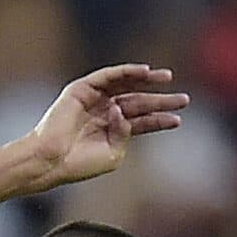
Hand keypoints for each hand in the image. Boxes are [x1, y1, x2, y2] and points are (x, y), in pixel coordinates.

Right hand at [20, 64, 186, 193]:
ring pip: (127, 86)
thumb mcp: (112, 154)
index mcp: (114, 130)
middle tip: (184, 99)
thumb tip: (123, 112)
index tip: (178, 120)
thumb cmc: (79, 164)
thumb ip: (125, 134)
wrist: (51, 160)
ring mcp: (95, 99)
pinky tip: (144, 72)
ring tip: (167, 79)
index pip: (143, 121)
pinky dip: (126, 72)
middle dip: (161, 100)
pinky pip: (109, 76)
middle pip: (140, 102)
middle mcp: (106, 112)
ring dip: (147, 80)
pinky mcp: (83, 89)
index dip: (160, 120)